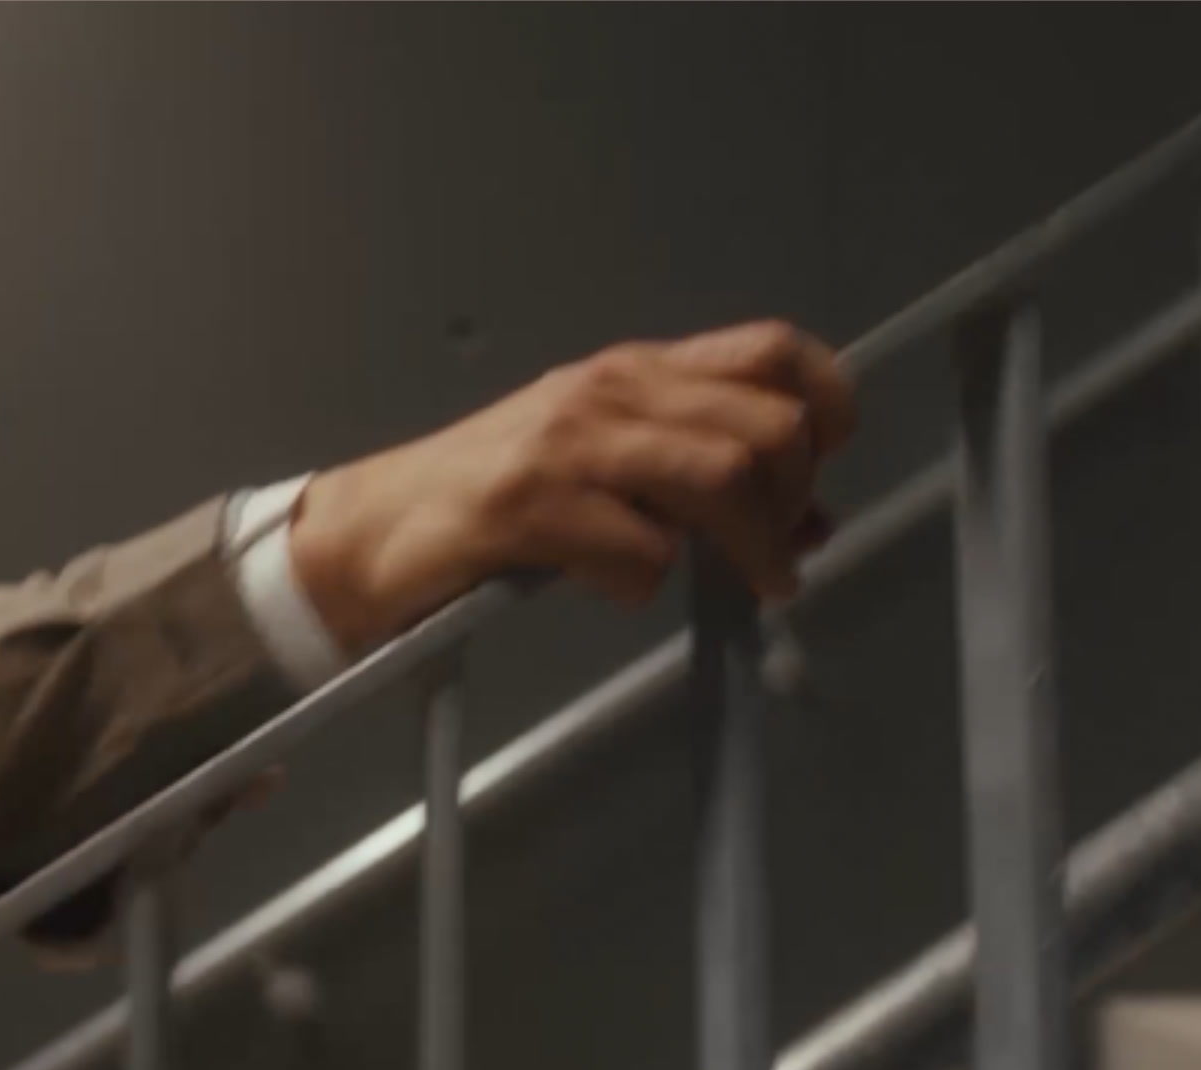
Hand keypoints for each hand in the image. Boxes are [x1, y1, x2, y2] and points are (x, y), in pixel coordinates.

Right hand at [289, 320, 852, 654]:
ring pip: (719, 476)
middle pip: (764, 425)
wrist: (374, 529)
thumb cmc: (494, 498)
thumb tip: (812, 522)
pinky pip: (640, 551)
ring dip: (750, 548)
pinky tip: (615, 583)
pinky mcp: (528, 504)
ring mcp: (568, 443)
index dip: (826, 403)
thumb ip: (700, 478)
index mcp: (637, 371)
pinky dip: (647, 581)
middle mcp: (610, 390)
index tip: (824, 465)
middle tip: (776, 553)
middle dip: (791, 498)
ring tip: (752, 588)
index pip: (772, 350)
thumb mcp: (607, 468)